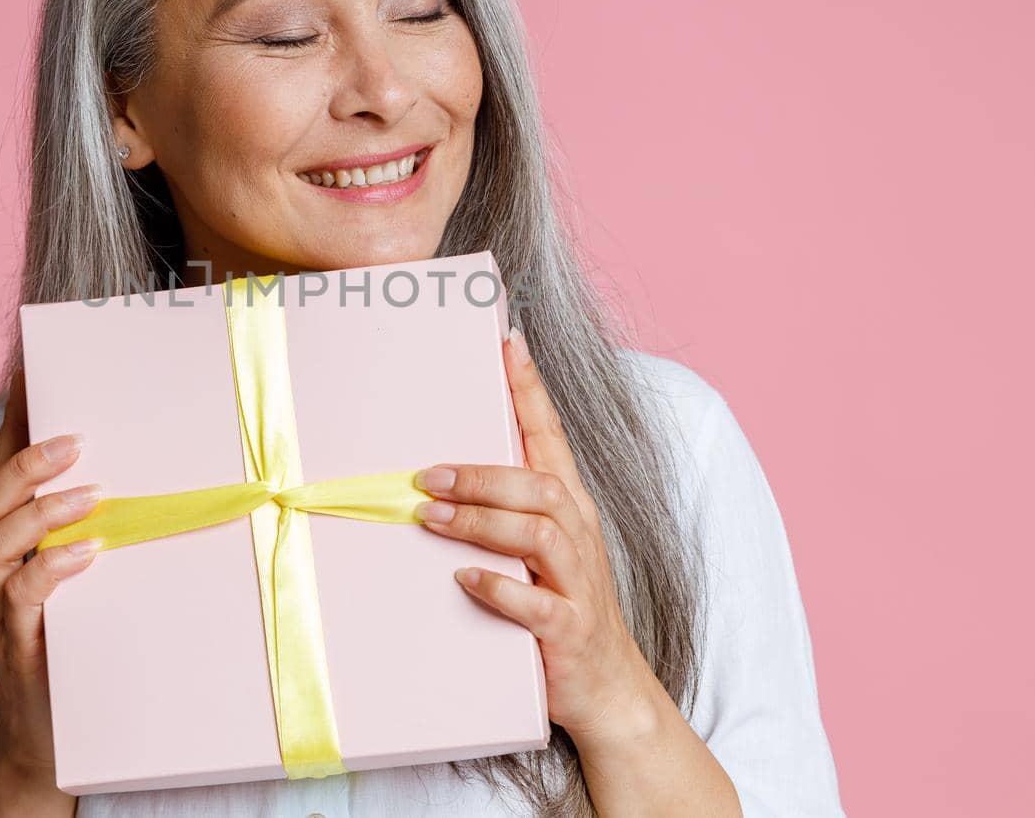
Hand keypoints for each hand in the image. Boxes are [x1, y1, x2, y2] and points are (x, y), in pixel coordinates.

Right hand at [0, 366, 102, 798]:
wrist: (51, 731)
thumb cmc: (74, 637)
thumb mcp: (85, 570)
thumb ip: (102, 523)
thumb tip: (148, 473)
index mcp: (1, 538)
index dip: (12, 418)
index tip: (33, 369)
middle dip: (27, 458)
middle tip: (78, 437)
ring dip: (42, 508)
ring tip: (93, 491)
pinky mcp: (11, 640)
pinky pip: (20, 593)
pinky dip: (50, 568)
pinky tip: (87, 553)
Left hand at [414, 327, 663, 748]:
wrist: (608, 690)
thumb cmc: (558, 609)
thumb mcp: (535, 552)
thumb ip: (496, 510)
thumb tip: (428, 475)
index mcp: (569, 508)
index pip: (550, 437)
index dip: (531, 390)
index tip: (508, 344)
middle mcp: (578, 535)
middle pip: (538, 483)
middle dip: (481, 474)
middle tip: (426, 476)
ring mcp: (578, 583)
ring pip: (537, 534)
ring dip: (481, 522)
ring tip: (430, 518)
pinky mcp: (569, 630)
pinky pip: (536, 604)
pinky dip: (500, 589)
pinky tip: (465, 580)